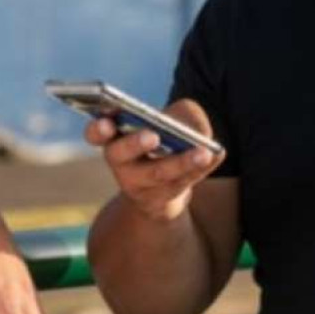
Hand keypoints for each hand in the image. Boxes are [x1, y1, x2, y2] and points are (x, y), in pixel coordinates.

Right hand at [84, 99, 224, 223]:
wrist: (163, 188)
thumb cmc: (163, 140)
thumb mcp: (168, 120)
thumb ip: (178, 114)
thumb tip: (193, 128)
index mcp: (113, 138)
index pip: (96, 134)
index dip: (98, 129)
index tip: (106, 123)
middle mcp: (121, 164)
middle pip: (121, 155)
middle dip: (134, 144)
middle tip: (152, 135)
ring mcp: (141, 185)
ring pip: (158, 174)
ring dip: (181, 162)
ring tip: (203, 152)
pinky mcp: (163, 200)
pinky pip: (183, 183)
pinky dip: (201, 167)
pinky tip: (218, 154)